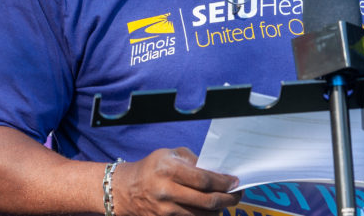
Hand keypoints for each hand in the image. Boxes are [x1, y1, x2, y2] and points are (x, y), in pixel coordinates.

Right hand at [112, 148, 239, 215]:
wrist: (126, 190)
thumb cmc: (152, 168)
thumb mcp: (170, 154)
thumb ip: (193, 161)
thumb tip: (218, 170)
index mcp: (169, 170)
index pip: (204, 180)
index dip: (224, 182)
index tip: (235, 181)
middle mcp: (167, 192)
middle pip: (207, 201)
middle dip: (228, 199)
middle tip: (237, 194)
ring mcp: (166, 211)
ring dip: (219, 210)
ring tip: (225, 201)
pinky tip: (210, 210)